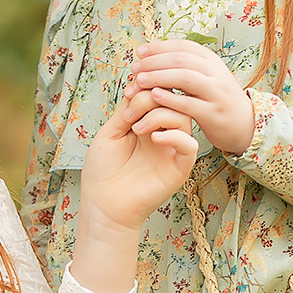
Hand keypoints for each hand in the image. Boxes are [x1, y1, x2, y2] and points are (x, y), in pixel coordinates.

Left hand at [70, 93, 197, 292]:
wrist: (103, 205)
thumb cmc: (102, 172)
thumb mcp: (110, 133)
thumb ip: (127, 110)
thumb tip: (140, 87)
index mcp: (145, 124)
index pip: (158, 95)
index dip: (145, 88)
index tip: (127, 94)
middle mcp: (162, 134)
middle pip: (173, 101)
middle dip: (152, 98)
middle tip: (131, 108)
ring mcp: (171, 150)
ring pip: (183, 118)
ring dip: (160, 114)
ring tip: (137, 128)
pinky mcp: (179, 167)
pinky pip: (190, 145)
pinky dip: (175, 136)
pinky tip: (153, 139)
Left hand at [126, 39, 255, 154]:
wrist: (244, 124)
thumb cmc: (216, 100)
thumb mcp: (206, 77)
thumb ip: (185, 66)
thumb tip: (153, 54)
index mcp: (212, 61)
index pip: (183, 46)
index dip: (159, 47)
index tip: (139, 52)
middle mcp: (216, 73)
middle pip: (181, 59)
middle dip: (154, 61)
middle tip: (134, 68)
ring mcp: (216, 93)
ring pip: (185, 78)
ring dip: (159, 77)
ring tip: (139, 80)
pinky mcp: (213, 113)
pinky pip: (189, 104)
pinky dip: (170, 98)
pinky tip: (154, 96)